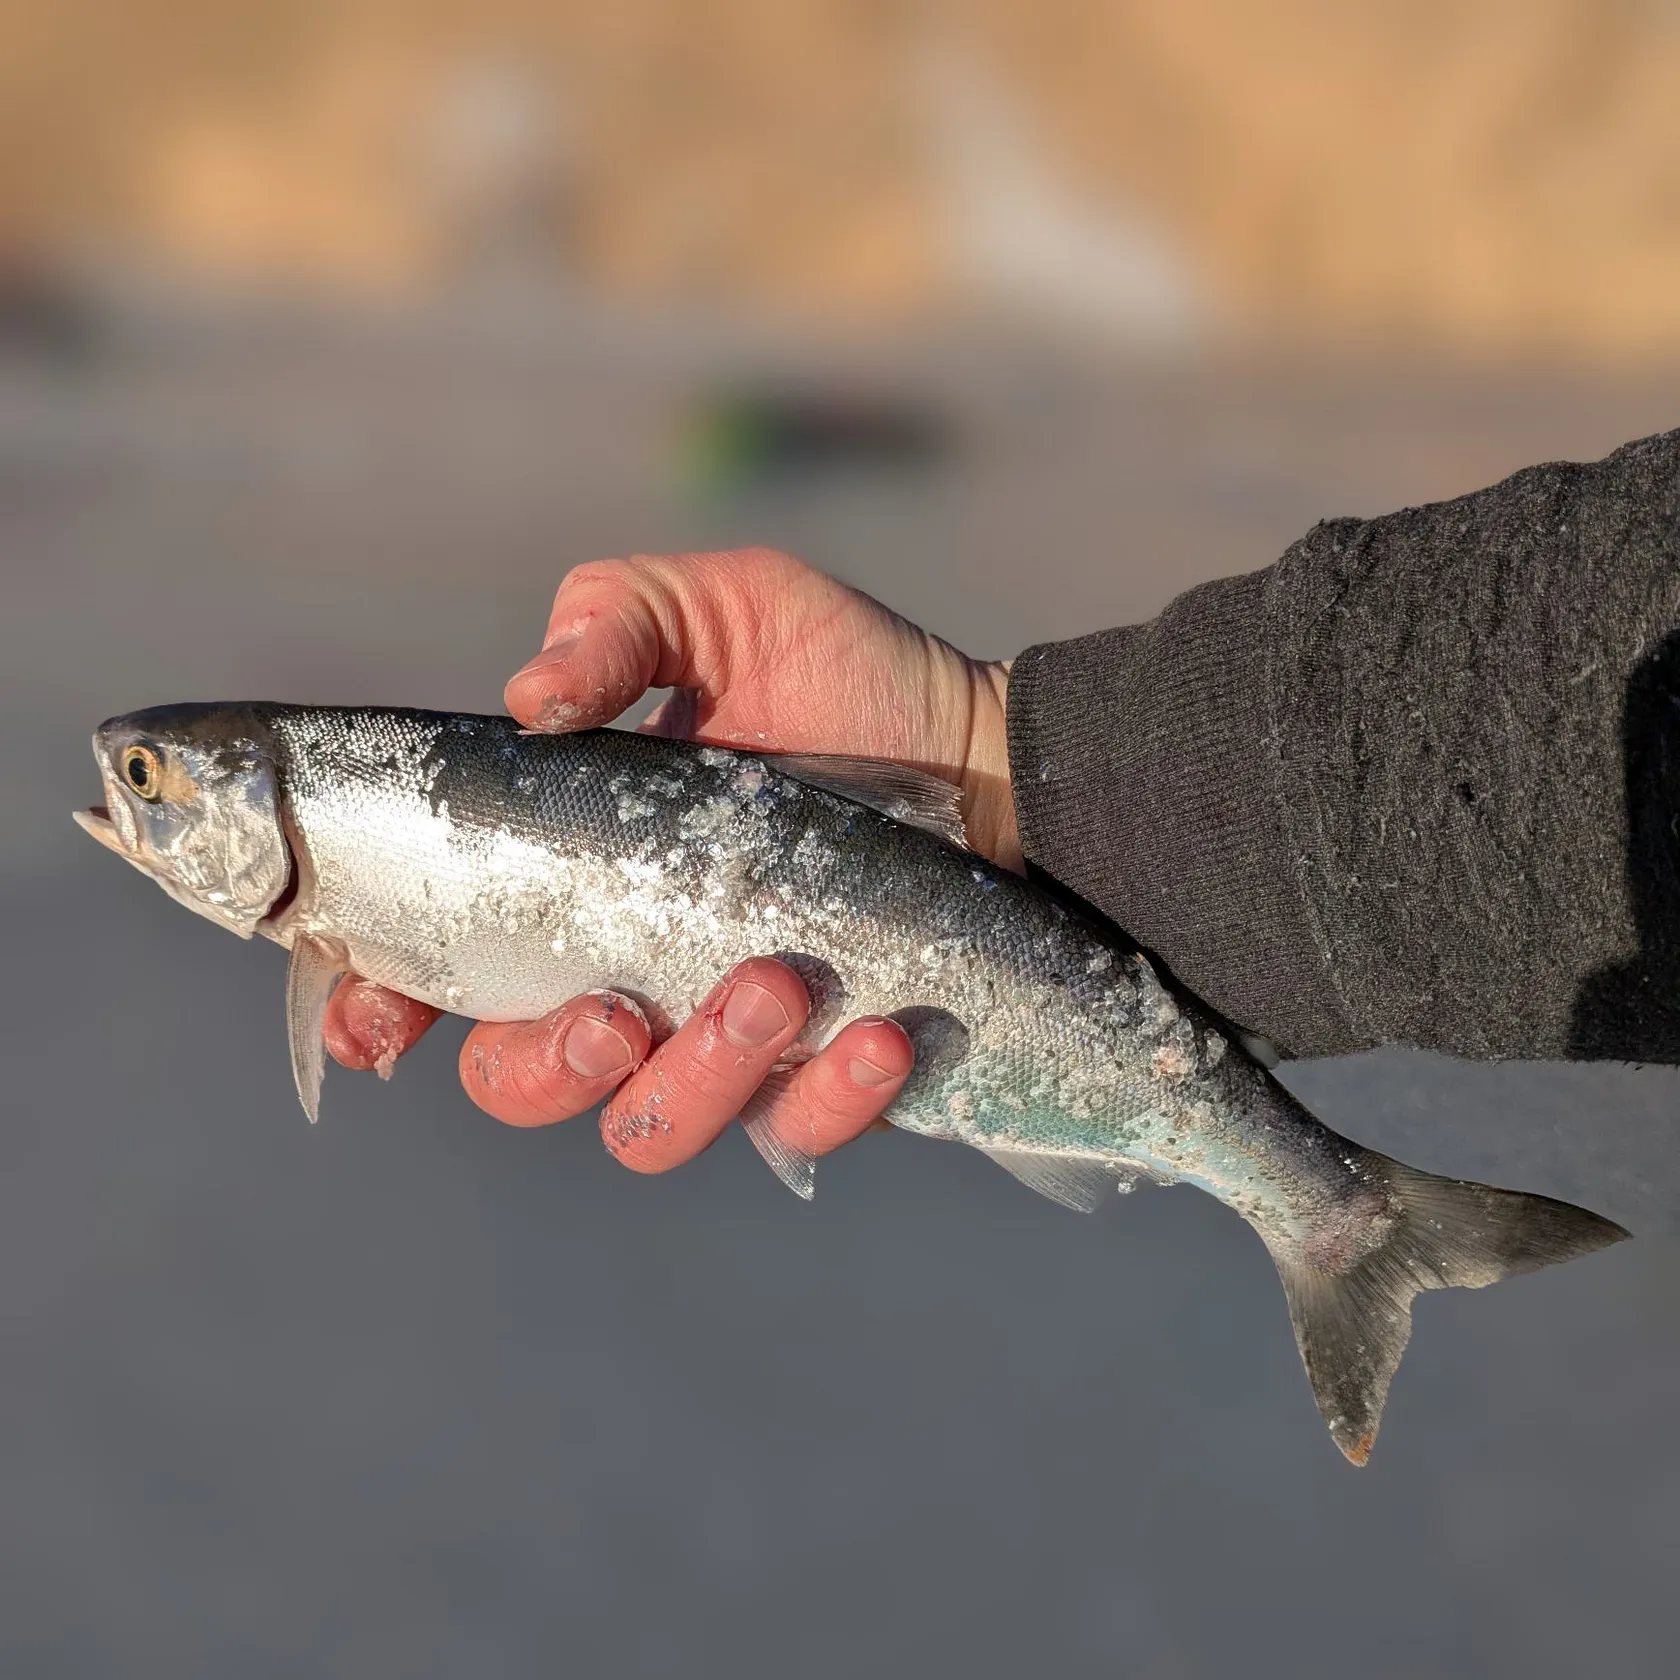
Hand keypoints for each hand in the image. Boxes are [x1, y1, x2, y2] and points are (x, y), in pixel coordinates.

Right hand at [324, 548, 1016, 1174]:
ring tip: (778, 983)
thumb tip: (531, 698)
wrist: (990, 750)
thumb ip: (617, 620)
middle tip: (615, 1008)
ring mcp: (726, 1038)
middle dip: (549, 1067)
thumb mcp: (724, 610)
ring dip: (697, 1075)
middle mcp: (631, 975)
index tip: (384, 1017)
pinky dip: (828, 1099)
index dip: (386, 1007)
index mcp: (574, 882)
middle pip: (524, 1084)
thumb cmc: (842, 676)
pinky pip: (796, 1132)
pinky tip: (876, 1033)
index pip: (442, 971)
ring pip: (651, 1128)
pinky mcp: (826, 1075)